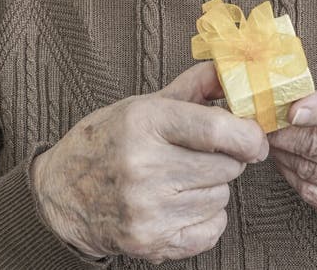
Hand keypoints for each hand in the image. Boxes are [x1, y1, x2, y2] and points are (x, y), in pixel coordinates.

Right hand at [30, 62, 268, 263]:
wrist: (61, 192)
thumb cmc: (108, 140)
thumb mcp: (145, 103)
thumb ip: (195, 86)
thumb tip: (235, 73)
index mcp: (143, 122)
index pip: (215, 129)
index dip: (247, 134)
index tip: (255, 137)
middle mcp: (143, 167)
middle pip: (225, 166)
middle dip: (226, 158)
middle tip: (202, 154)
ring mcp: (145, 210)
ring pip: (220, 197)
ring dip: (213, 187)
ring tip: (182, 178)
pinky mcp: (149, 243)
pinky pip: (211, 230)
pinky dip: (207, 217)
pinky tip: (182, 204)